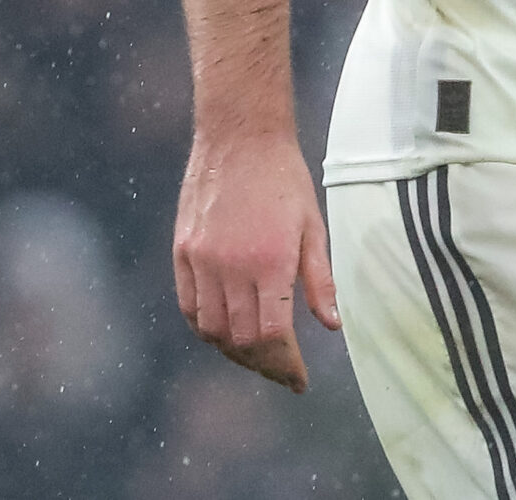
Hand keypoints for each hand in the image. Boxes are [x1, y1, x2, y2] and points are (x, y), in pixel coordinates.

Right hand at [173, 132, 340, 390]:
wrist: (239, 136)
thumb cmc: (284, 179)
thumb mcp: (313, 226)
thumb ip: (321, 279)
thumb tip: (333, 326)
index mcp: (270, 261)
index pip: (272, 335)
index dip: (286, 365)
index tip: (299, 379)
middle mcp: (231, 266)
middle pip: (241, 340)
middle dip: (264, 364)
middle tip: (282, 370)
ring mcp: (201, 259)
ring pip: (211, 330)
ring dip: (233, 351)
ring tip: (256, 355)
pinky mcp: (182, 251)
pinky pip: (188, 306)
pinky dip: (205, 328)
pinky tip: (224, 331)